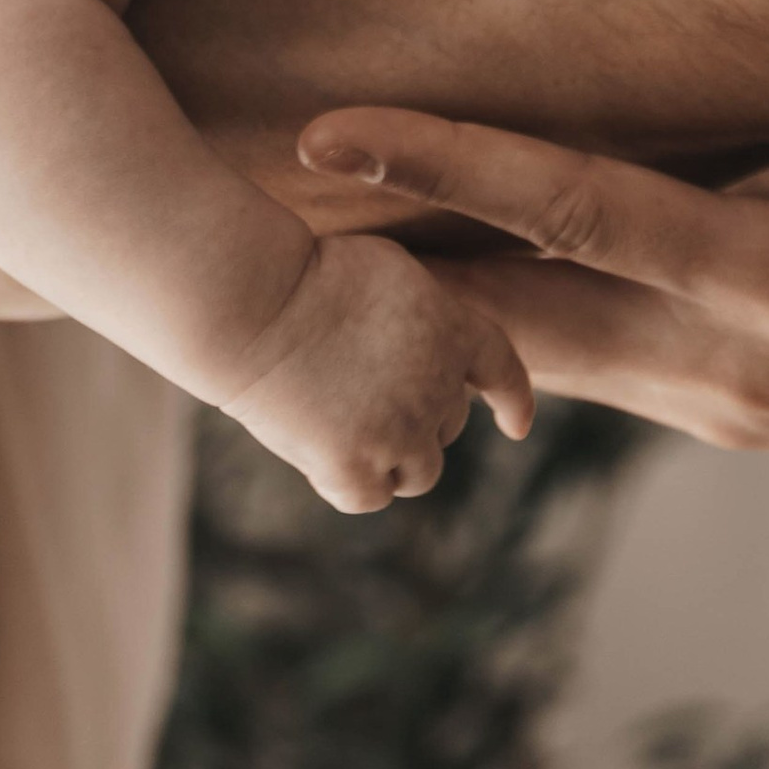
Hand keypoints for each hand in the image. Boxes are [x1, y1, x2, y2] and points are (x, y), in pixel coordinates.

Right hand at [216, 229, 534, 515]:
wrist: (253, 301)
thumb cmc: (304, 273)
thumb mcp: (389, 273)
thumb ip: (426, 318)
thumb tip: (437, 355)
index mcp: (453, 332)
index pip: (502, 370)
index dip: (513, 400)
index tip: (516, 425)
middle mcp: (439, 388)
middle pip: (448, 425)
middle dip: (416, 416)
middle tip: (357, 389)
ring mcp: (400, 433)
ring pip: (417, 471)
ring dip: (390, 457)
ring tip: (340, 422)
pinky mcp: (356, 468)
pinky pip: (370, 495)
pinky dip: (349, 482)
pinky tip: (318, 451)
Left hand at [298, 81, 768, 527]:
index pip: (584, 216)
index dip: (451, 166)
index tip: (328, 131)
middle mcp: (741, 364)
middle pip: (521, 295)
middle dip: (386, 245)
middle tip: (245, 180)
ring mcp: (741, 399)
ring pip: (549, 342)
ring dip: (433, 292)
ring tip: (315, 225)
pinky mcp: (757, 405)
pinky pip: (603, 364)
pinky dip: (514, 325)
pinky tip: (456, 288)